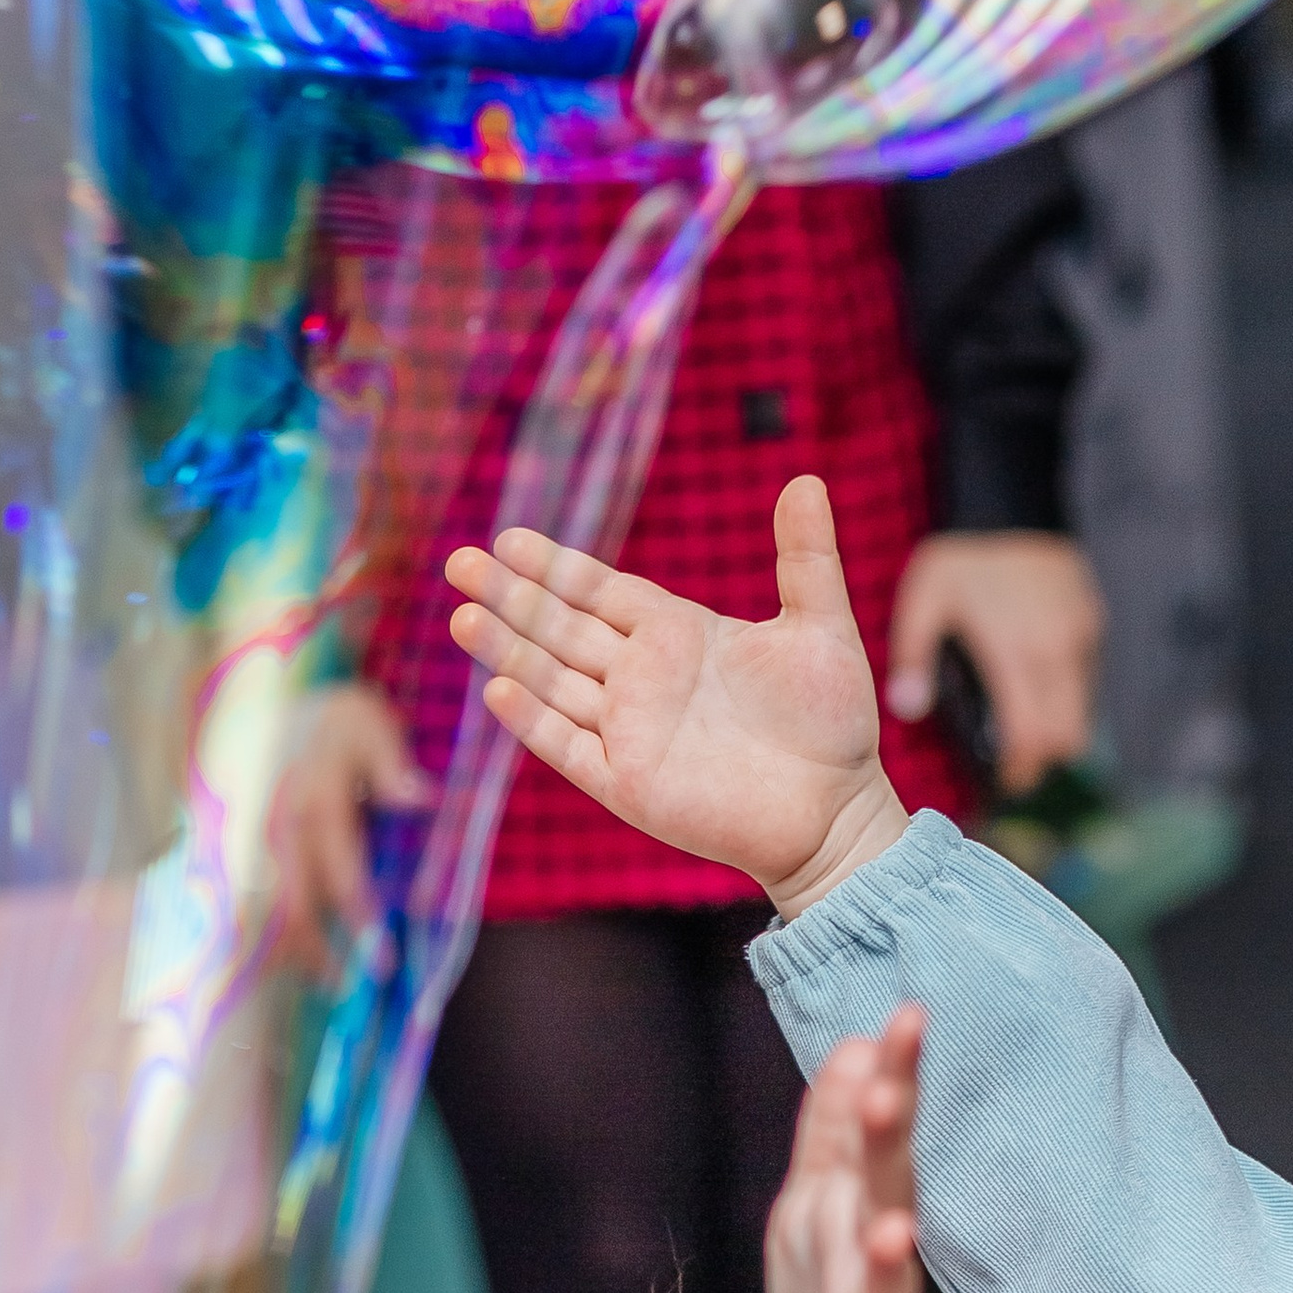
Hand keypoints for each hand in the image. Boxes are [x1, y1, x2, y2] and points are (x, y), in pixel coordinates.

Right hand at [266, 683, 435, 973]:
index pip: (337, 870)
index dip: (359, 917)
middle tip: (345, 985)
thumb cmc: (322, 719)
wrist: (254, 701)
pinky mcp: (226, 851)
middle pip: (291, 905)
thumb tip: (419, 798)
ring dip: (289, 950)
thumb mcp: (361, 720)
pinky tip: (284, 958)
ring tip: (322, 979)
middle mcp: (274, 826)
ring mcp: (246, 841)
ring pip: (262, 911)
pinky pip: (241, 903)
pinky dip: (263, 935)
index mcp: (310, 799)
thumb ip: (387, 759)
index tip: (382, 959)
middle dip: (317, 952)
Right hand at [446, 477, 908, 919]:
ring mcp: (629, 731)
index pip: (599, 591)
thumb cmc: (832, 723)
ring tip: (461, 616)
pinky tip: (498, 689)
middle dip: (510, 597)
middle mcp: (642, 679)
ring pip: (551, 681)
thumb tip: (806, 480)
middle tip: (457, 562)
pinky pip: (567, 746)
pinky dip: (533, 721)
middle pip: (560, 628)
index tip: (508, 539)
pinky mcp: (627, 783)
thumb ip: (806, 556)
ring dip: (507, 650)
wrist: (834, 811)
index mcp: (677, 634)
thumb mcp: (822, 625)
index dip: (554, 566)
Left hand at [765, 1007, 926, 1292]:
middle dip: (891, 1148)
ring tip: (892, 1233)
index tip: (908, 1011)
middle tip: (892, 1094)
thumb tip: (854, 1043)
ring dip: (886, 1266)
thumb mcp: (824, 1211)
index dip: (898, 1077)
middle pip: (887, 1198)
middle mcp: (875, 1272)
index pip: (885, 1138)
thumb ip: (839, 1132)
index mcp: (862, 1219)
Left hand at [887, 533, 1103, 796]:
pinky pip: (1086, 681)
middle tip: (1010, 769)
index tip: (999, 783)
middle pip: (1068, 738)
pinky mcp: (1092, 624)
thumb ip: (913, 657)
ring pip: (1083, 713)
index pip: (1033, 737)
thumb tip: (908, 710)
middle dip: (1041, 761)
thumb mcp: (924, 600)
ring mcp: (1082, 638)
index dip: (1019, 770)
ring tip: (1020, 736)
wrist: (1012, 501)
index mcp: (1017, 653)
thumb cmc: (963, 556)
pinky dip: (1065, 699)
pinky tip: (1033, 690)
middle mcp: (1059, 651)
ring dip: (1055, 732)